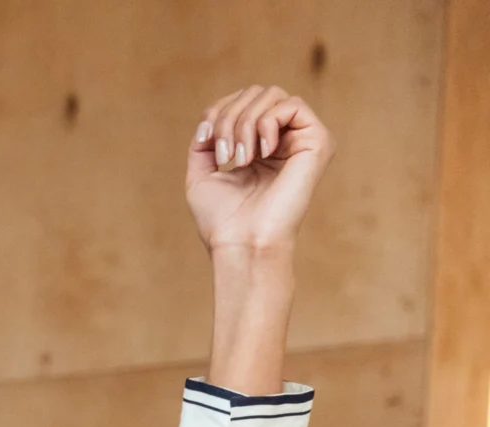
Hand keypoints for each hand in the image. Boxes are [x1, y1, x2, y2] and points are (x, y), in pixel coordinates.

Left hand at [187, 86, 331, 255]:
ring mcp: (302, 138)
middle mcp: (283, 137)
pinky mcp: (318, 141)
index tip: (205, 142)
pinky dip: (267, 123)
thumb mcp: (201, 173)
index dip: (217, 112)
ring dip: (244, 123)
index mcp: (259, 144)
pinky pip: (292, 105)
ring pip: (271, 94)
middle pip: (255, 92)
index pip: (240, 101)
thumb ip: (205, 141)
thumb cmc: (223, 218)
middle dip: (228, 118)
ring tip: (240, 159)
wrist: (241, 241)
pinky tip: (262, 153)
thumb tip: (209, 119)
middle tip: (225, 156)